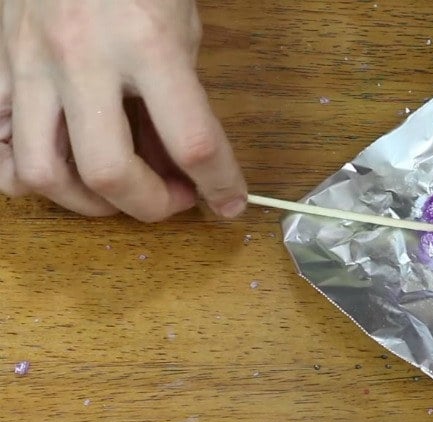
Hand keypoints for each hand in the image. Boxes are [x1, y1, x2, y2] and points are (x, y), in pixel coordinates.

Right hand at [0, 0, 246, 220]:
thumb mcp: (179, 27)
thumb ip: (182, 98)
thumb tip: (187, 168)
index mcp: (146, 42)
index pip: (193, 141)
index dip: (220, 185)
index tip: (230, 203)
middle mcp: (82, 57)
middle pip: (108, 172)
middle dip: (150, 205)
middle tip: (174, 198)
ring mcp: (28, 64)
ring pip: (42, 172)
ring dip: (88, 202)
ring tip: (118, 193)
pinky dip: (25, 176)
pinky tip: (61, 169)